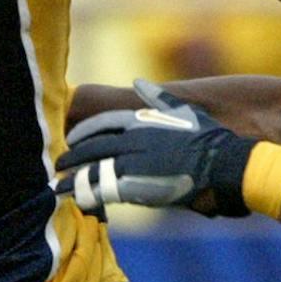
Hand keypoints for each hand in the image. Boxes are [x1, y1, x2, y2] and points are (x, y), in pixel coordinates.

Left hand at [57, 80, 259, 216]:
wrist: (222, 165)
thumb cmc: (209, 139)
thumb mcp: (182, 111)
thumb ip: (158, 98)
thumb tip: (138, 82)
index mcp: (141, 121)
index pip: (102, 124)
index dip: (84, 131)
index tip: (73, 139)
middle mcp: (132, 140)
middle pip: (92, 147)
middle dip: (73, 156)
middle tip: (59, 164)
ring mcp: (132, 163)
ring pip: (92, 170)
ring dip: (72, 179)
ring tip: (58, 187)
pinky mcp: (135, 186)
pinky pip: (103, 191)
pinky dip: (86, 195)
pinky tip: (75, 200)